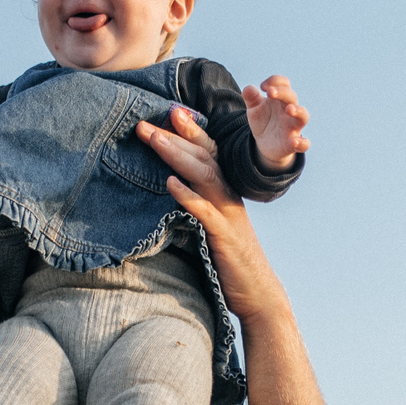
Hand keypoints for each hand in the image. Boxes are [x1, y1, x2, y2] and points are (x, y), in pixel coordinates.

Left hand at [137, 108, 287, 324]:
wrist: (257, 293)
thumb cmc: (230, 261)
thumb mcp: (211, 227)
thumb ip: (196, 206)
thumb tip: (170, 190)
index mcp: (226, 192)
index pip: (208, 153)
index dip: (191, 131)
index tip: (170, 111)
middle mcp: (229, 197)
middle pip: (202, 157)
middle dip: (175, 136)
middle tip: (148, 120)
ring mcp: (228, 214)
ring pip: (204, 176)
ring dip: (177, 155)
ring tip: (154, 139)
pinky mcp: (224, 236)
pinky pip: (205, 212)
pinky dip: (188, 196)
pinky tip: (170, 183)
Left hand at [244, 74, 309, 171]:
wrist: (264, 143)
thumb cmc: (263, 121)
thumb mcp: (254, 109)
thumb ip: (251, 98)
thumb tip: (248, 89)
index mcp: (281, 99)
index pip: (284, 83)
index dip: (275, 81)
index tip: (262, 87)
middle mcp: (289, 110)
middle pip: (292, 97)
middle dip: (282, 92)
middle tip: (269, 93)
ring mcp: (293, 126)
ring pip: (303, 116)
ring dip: (298, 111)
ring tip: (289, 109)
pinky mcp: (293, 143)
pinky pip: (304, 143)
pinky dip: (302, 143)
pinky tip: (294, 142)